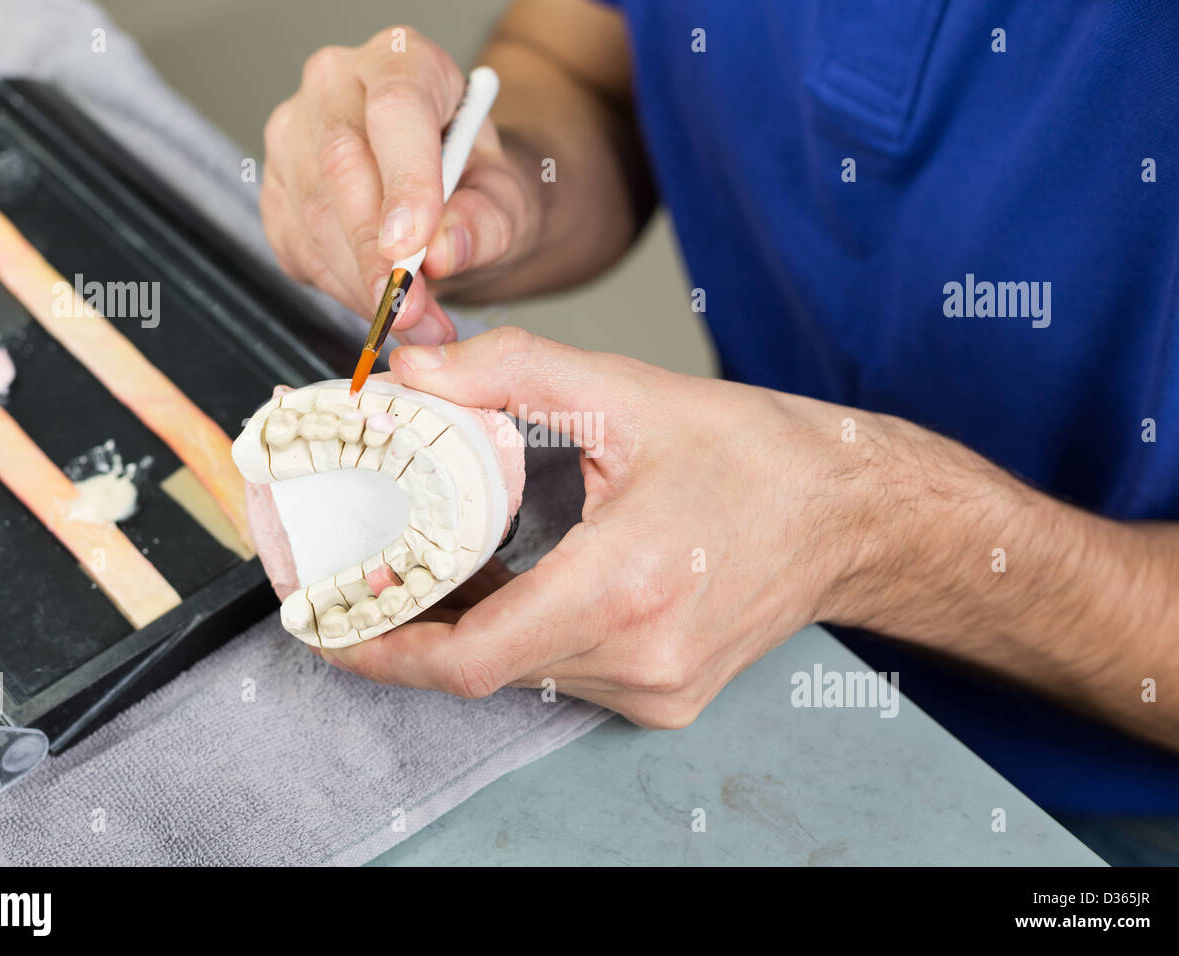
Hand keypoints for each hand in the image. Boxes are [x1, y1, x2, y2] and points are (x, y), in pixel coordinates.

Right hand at [260, 28, 539, 343]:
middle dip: (375, 254)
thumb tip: (444, 251)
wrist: (456, 197)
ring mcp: (294, 135)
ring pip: (313, 214)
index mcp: (402, 60)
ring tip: (414, 323)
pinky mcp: (276, 191)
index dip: (404, 181)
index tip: (415, 247)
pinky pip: (298, 248)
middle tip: (412, 311)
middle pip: (341, 164)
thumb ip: (485, 222)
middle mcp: (336, 86)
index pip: (395, 109)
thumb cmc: (479, 185)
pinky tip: (380, 304)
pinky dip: (341, 290)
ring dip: (362, 285)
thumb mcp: (507, 200)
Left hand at [316, 327, 879, 727]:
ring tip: (435, 570)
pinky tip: (510, 587)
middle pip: (485, 666)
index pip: (474, 656)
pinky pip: (563, 675)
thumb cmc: (755, 456)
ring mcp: (657, 689)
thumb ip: (510, 373)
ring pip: (523, 673)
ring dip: (469, 630)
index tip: (331, 627)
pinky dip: (521, 636)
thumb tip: (415, 375)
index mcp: (629, 583)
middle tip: (363, 578)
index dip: (387, 651)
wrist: (847, 516)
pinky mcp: (666, 698)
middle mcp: (643, 656)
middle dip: (414, 627)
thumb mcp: (628, 392)